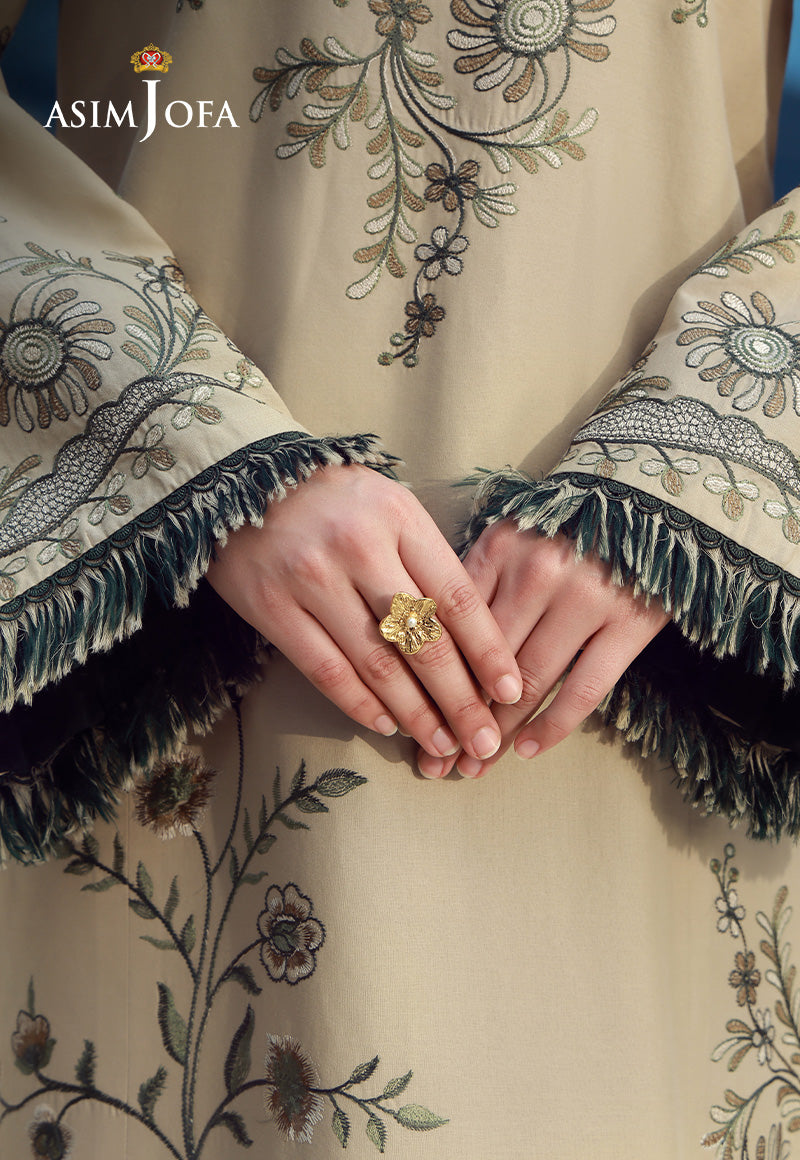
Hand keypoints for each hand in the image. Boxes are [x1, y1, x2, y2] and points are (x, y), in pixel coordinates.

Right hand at [205, 464, 522, 763]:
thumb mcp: (388, 505)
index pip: (456, 597)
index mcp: (399, 518)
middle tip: (482, 743)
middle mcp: (359, 548)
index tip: (511, 692)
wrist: (237, 475)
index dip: (488, 653)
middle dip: (460, 700)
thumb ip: (425, 559)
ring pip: (377, 664)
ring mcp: (312, 579)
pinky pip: (326, 670)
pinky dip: (359, 704)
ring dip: (415, 714)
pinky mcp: (271, 606)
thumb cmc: (331, 496)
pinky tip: (387, 725)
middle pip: (423, 640)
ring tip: (441, 744)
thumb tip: (472, 635)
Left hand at [416, 521, 670, 777]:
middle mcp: (538, 572)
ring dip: (498, 732)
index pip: (453, 626)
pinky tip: (526, 751)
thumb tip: (426, 650)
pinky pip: (584, 690)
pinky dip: (552, 726)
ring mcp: (586, 599)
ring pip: (529, 682)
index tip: (415, 719)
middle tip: (437, 760)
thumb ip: (473, 584)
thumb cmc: (566, 527)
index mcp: (500, 548)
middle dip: (458, 717)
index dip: (430, 679)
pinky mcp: (630, 623)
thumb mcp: (511, 538)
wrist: (652, 503)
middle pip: (485, 662)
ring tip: (475, 767)